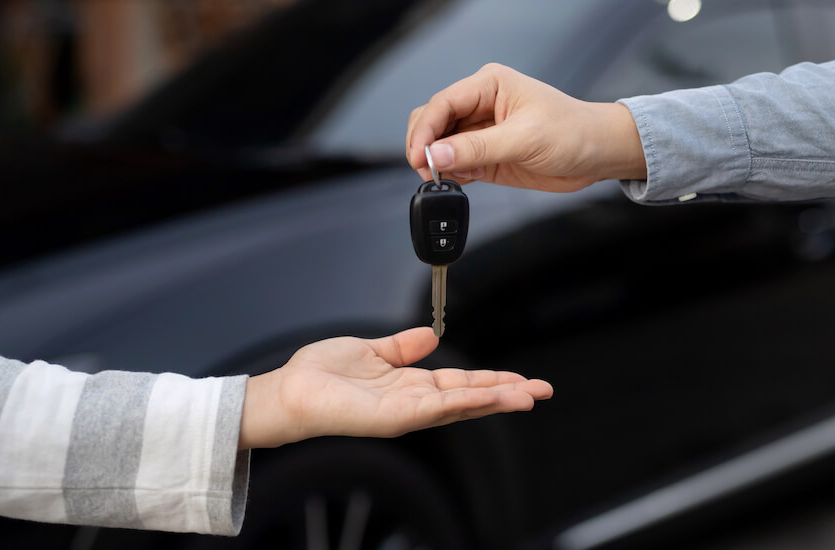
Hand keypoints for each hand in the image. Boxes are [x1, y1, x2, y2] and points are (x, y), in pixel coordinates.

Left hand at [239, 327, 552, 448]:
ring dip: (496, 400)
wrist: (291, 390)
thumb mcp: (371, 350)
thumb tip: (429, 335)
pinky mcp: (393, 417)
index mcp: (411, 384)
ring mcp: (406, 412)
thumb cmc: (322, 373)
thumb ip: (402, 346)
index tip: (522, 378)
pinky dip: (462, 402)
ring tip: (529, 396)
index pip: (462, 383)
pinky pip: (435, 407)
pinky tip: (487, 397)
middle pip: (471, 397)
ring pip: (461, 404)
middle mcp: (414, 401)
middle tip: (543, 390)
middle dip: (508, 393)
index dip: (493, 380)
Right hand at [406, 63, 646, 191]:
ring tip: (444, 179)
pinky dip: (450, 176)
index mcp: (489, 85)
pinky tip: (458, 182)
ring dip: (436, 163)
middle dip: (425, 146)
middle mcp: (481, 106)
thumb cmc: (574, 132)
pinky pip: (456, 165)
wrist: (598, 155)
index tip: (419, 157)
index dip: (425, 131)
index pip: (442, 103)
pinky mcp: (486, 156)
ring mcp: (482, 132)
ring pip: (440, 145)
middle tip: (427, 171)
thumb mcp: (524, 139)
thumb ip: (478, 148)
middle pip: (433, 121)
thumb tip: (438, 155)